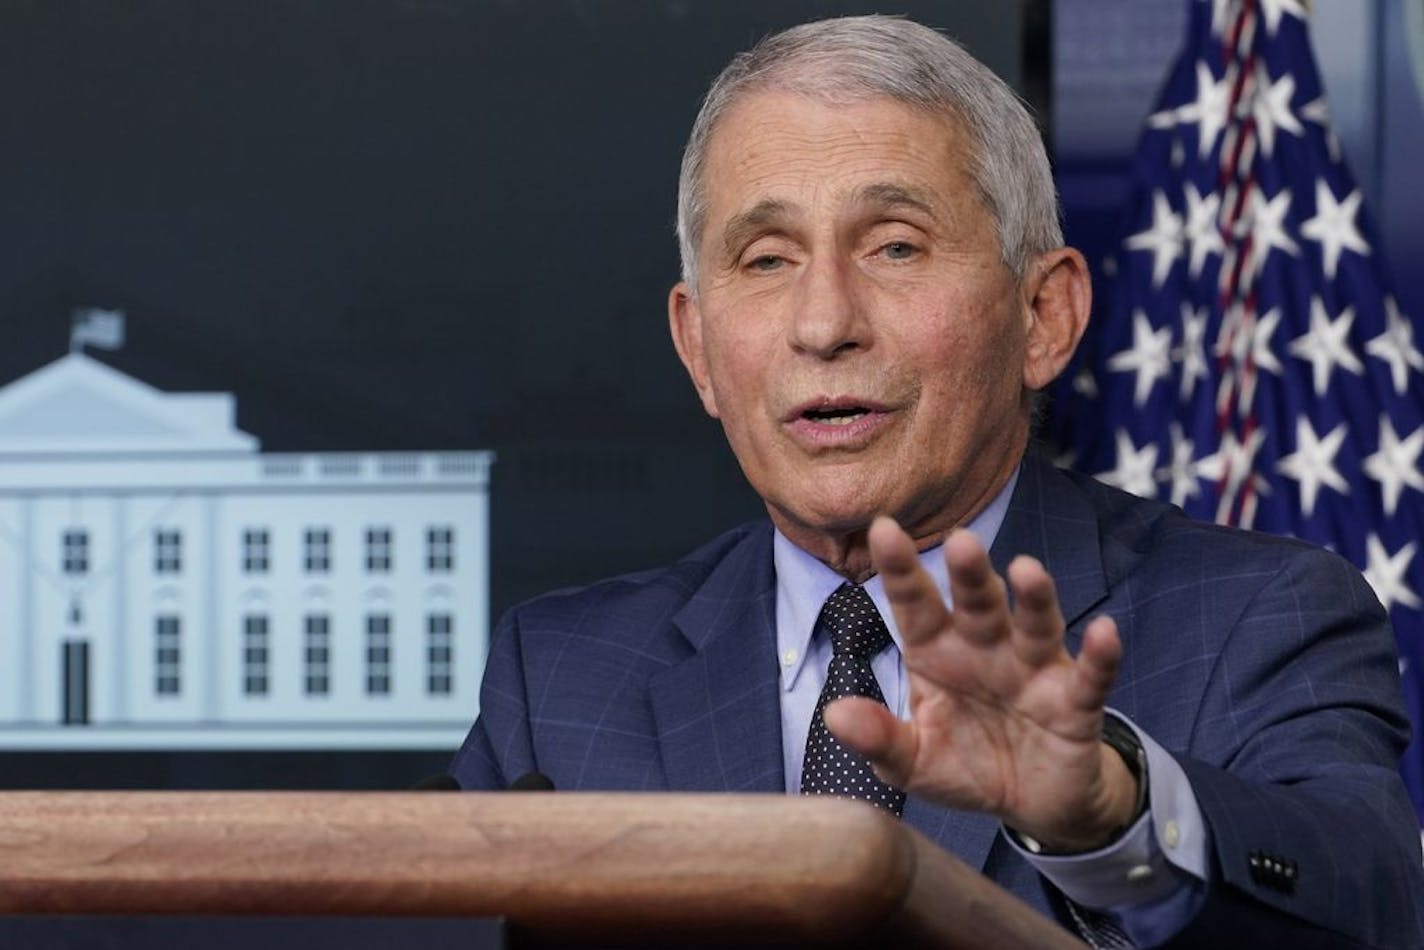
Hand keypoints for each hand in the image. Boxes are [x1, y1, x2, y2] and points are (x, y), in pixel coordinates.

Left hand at [824, 517, 1137, 851]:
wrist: (1031, 804)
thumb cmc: (964, 764)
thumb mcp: (912, 761)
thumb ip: (878, 738)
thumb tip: (834, 715)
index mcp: (937, 652)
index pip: (915, 604)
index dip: (900, 569)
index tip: (882, 529)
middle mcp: (986, 648)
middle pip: (977, 603)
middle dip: (970, 574)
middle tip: (961, 541)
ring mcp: (1033, 670)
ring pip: (1035, 625)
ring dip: (1034, 598)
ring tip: (1027, 570)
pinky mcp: (1075, 702)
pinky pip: (1090, 676)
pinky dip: (1099, 655)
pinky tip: (1104, 632)